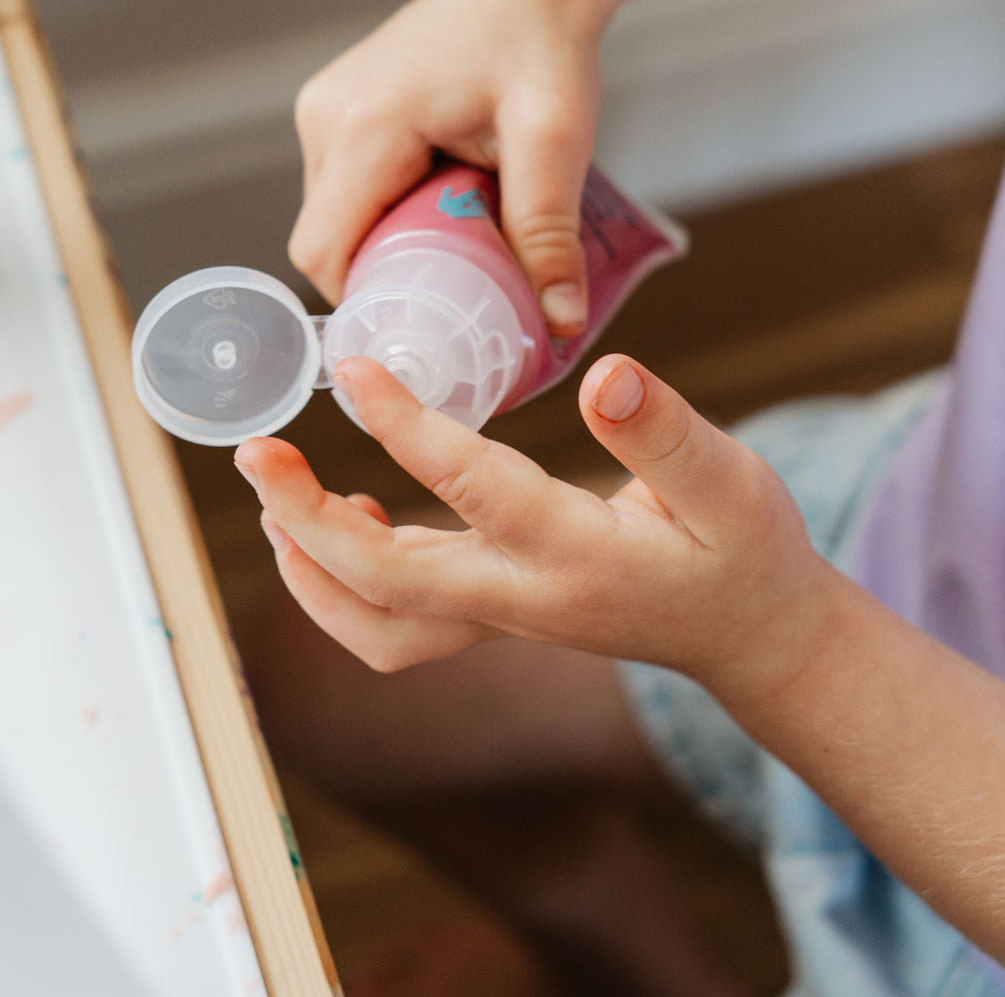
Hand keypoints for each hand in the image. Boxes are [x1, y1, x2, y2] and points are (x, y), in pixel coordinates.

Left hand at [234, 354, 834, 696]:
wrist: (744, 635)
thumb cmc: (742, 555)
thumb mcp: (730, 484)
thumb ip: (665, 433)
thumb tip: (603, 372)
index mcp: (579, 557)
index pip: (474, 490)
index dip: (407, 428)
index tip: (353, 371)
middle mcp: (524, 600)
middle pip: (387, 583)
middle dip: (307, 521)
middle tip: (258, 453)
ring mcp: (503, 618)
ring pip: (378, 621)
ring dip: (311, 566)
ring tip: (273, 496)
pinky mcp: (495, 615)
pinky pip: (397, 622)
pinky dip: (346, 583)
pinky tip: (345, 516)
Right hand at [288, 0, 620, 334]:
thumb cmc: (538, 42)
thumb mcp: (553, 139)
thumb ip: (550, 233)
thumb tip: (559, 321)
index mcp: (362, 128)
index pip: (324, 254)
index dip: (365, 304)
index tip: (420, 327)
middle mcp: (326, 119)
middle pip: (326, 244)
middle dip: (384, 282)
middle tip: (448, 298)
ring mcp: (328, 115)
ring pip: (336, 223)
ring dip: (387, 251)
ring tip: (451, 252)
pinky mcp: (344, 115)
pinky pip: (347, 195)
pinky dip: (388, 220)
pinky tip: (437, 216)